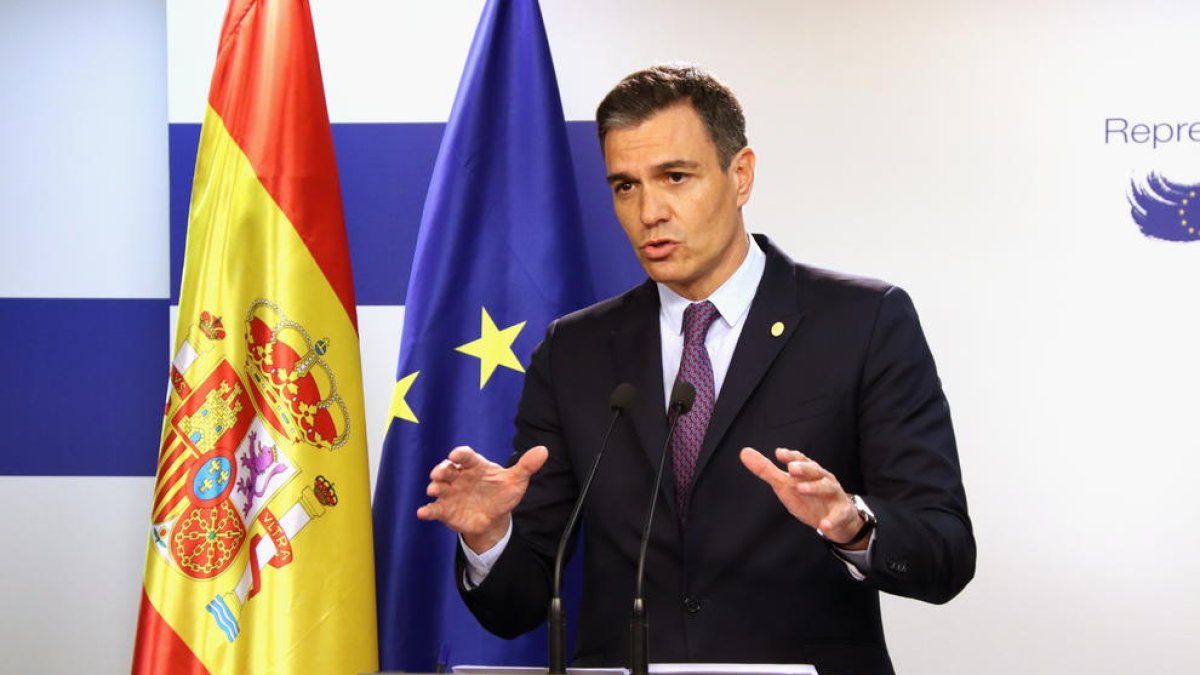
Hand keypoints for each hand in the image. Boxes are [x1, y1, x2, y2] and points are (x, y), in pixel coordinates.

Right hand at [416, 445, 548, 553]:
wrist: (494, 517)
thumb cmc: (502, 493)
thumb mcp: (516, 480)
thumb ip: (526, 466)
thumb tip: (544, 451)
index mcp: (474, 466)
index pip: (466, 456)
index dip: (461, 454)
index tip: (456, 454)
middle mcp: (459, 477)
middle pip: (448, 469)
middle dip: (441, 469)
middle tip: (438, 473)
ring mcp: (450, 493)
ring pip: (439, 487)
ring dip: (434, 487)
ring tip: (433, 489)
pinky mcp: (446, 509)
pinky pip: (434, 509)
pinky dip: (427, 510)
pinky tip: (422, 513)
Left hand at [739, 447, 867, 549]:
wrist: (836, 520)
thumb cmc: (809, 498)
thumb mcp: (786, 485)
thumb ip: (766, 470)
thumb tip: (744, 452)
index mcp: (809, 471)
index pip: (801, 460)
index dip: (791, 456)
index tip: (779, 454)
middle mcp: (823, 479)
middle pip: (815, 470)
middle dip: (804, 468)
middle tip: (791, 469)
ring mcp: (834, 495)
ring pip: (827, 487)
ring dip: (814, 487)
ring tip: (801, 489)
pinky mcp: (842, 512)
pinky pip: (838, 515)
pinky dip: (832, 520)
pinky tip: (823, 526)